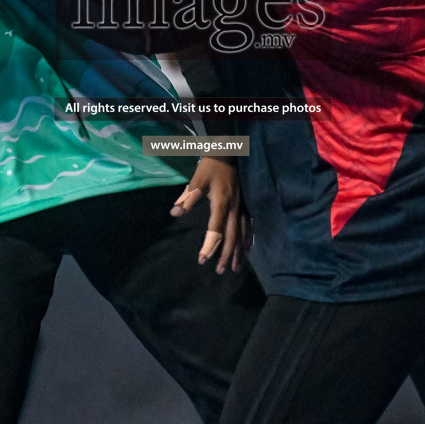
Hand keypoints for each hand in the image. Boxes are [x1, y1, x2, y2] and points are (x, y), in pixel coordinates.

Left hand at [171, 156, 247, 272]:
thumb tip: (175, 213)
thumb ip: (187, 197)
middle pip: (231, 237)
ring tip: (235, 267)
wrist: (230, 152)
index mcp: (221, 204)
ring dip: (239, 252)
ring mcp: (242, 207)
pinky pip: (250, 227)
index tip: (203, 260)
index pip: (215, 230)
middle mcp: (234, 209)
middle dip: (226, 255)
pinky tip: (248, 249)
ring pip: (243, 234)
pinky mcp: (247, 205)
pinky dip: (248, 240)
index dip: (210, 246)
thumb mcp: (197, 179)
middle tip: (220, 271)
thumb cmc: (211, 166)